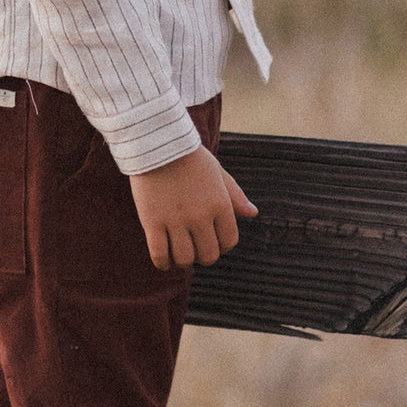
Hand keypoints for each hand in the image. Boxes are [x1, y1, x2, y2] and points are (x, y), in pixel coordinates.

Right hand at [129, 145, 258, 270]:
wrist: (157, 143)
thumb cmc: (190, 157)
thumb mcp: (218, 173)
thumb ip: (235, 196)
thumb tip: (253, 213)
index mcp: (220, 204)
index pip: (229, 241)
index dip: (222, 246)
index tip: (212, 242)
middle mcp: (201, 216)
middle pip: (208, 255)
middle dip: (202, 256)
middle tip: (194, 249)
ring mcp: (176, 220)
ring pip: (184, 258)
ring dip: (183, 261)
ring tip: (177, 254)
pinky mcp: (152, 222)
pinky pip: (160, 254)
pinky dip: (163, 263)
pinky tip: (163, 260)